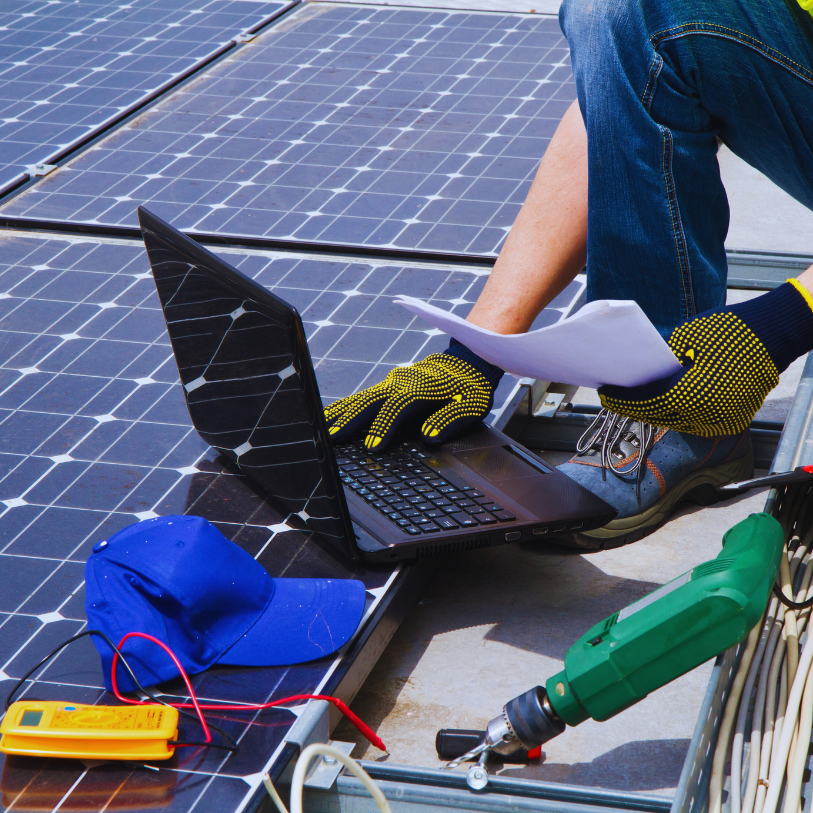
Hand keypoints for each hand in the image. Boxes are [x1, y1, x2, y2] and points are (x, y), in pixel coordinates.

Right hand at [324, 340, 503, 450]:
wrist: (466, 362)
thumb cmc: (470, 388)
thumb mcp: (472, 404)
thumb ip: (451, 419)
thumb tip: (430, 437)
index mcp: (422, 387)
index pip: (398, 407)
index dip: (384, 426)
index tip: (373, 447)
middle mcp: (400, 382)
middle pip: (370, 400)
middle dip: (350, 420)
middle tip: (333, 439)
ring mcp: (389, 383)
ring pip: (360, 398)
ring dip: (340, 414)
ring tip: (321, 431)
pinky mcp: (385, 387)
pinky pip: (360, 398)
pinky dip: (342, 408)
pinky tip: (326, 419)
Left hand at [598, 280, 812, 435]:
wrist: (772, 335)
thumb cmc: (727, 331)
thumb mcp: (683, 340)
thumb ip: (659, 362)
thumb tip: (638, 374)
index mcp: (689, 394)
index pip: (644, 403)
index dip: (622, 400)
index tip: (606, 394)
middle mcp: (704, 415)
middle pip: (657, 416)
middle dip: (634, 407)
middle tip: (615, 397)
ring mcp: (719, 421)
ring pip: (675, 422)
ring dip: (654, 412)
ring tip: (635, 400)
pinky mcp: (730, 421)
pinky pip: (695, 422)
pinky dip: (677, 414)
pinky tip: (663, 403)